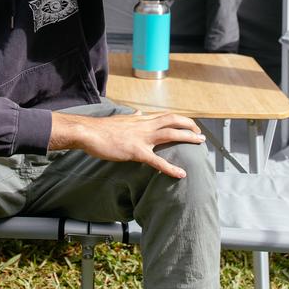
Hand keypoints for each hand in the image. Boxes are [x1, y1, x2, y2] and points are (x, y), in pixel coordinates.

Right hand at [49, 111, 205, 178]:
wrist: (88, 133)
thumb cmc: (101, 129)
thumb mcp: (119, 120)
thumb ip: (131, 118)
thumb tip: (137, 114)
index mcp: (140, 120)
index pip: (165, 116)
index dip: (180, 119)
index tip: (190, 125)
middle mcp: (144, 125)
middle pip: (173, 120)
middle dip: (189, 126)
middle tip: (200, 135)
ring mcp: (142, 138)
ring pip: (170, 133)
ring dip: (187, 137)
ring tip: (199, 143)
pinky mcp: (136, 151)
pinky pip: (157, 161)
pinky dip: (171, 168)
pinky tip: (180, 174)